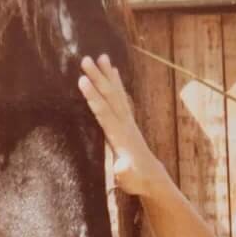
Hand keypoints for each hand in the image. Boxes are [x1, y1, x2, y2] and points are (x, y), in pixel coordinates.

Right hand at [78, 54, 161, 195]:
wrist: (152, 178)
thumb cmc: (136, 180)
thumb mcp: (128, 179)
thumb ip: (124, 172)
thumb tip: (121, 167)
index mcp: (119, 135)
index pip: (104, 112)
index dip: (93, 96)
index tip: (83, 80)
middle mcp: (124, 123)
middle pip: (109, 96)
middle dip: (98, 78)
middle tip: (86, 59)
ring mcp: (127, 120)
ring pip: (116, 93)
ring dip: (108, 75)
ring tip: (101, 56)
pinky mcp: (128, 120)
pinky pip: (121, 97)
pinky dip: (116, 82)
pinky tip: (113, 71)